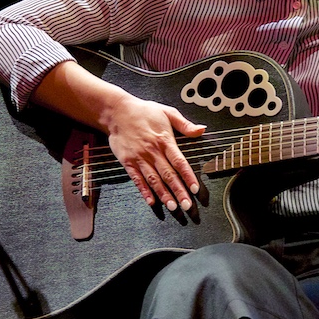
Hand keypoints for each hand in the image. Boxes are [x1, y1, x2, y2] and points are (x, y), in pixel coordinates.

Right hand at [105, 95, 205, 211]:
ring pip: (154, 180)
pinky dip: (144, 191)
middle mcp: (153, 152)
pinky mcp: (127, 162)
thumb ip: (185, 124)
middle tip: (187, 206)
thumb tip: (202, 130)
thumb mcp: (168, 112)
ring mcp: (139, 158)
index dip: (188, 176)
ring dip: (164, 195)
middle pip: (168, 175)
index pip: (180, 162)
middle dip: (179, 191)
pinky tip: (151, 202)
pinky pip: (137, 179)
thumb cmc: (144, 111)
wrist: (117, 111)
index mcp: (165, 140)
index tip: (195, 189)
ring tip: (173, 207)